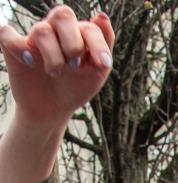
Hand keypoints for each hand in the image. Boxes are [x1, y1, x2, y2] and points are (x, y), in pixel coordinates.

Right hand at [0, 7, 113, 130]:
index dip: (98, 45)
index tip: (103, 65)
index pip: (89, 27)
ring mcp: (33, 38)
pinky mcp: (13, 47)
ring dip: (53, 57)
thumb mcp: (97, 71)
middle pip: (63, 14)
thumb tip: (102, 15)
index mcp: (76, 34)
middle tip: (74, 66)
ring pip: (42, 30)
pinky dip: (18, 46)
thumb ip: (104, 45)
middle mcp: (54, 30)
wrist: (53, 109)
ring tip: (55, 73)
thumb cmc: (75, 87)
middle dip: (73, 44)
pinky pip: (7, 33)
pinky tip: (30, 62)